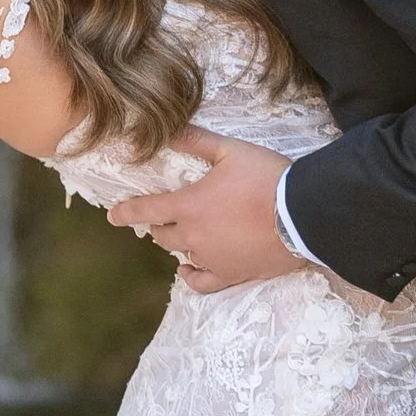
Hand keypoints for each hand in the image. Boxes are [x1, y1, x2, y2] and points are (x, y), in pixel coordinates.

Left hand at [108, 131, 299, 293]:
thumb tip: (169, 132)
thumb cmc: (266, 178)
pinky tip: (187, 270)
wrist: (303, 214)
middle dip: (158, 225)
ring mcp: (211, 258)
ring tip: (184, 234)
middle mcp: (193, 235)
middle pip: (162, 234)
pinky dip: (191, 276)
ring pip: (181, 253)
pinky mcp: (231, 274)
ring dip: (178, 243)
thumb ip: (196, 141)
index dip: (126, 213)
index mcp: (188, 205)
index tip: (113, 216)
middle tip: (162, 217)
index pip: (145, 210)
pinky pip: (202, 283)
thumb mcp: (230, 151)